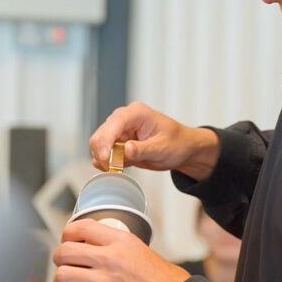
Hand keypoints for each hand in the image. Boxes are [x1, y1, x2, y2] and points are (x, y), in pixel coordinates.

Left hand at [52, 219, 189, 281]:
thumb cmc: (165, 281)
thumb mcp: (142, 250)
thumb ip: (119, 247)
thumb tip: (99, 249)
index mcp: (120, 241)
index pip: (81, 226)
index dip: (67, 234)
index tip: (69, 242)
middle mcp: (109, 257)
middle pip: (64, 251)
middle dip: (60, 261)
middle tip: (69, 267)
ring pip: (61, 276)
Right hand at [89, 101, 219, 178]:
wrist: (182, 148)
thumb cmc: (176, 143)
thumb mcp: (162, 148)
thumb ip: (143, 149)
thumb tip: (126, 149)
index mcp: (136, 113)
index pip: (114, 124)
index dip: (105, 141)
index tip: (105, 158)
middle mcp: (124, 118)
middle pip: (101, 134)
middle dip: (102, 152)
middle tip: (113, 168)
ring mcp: (119, 130)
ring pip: (99, 144)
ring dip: (104, 159)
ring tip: (120, 168)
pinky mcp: (117, 142)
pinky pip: (104, 153)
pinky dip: (106, 162)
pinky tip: (117, 167)